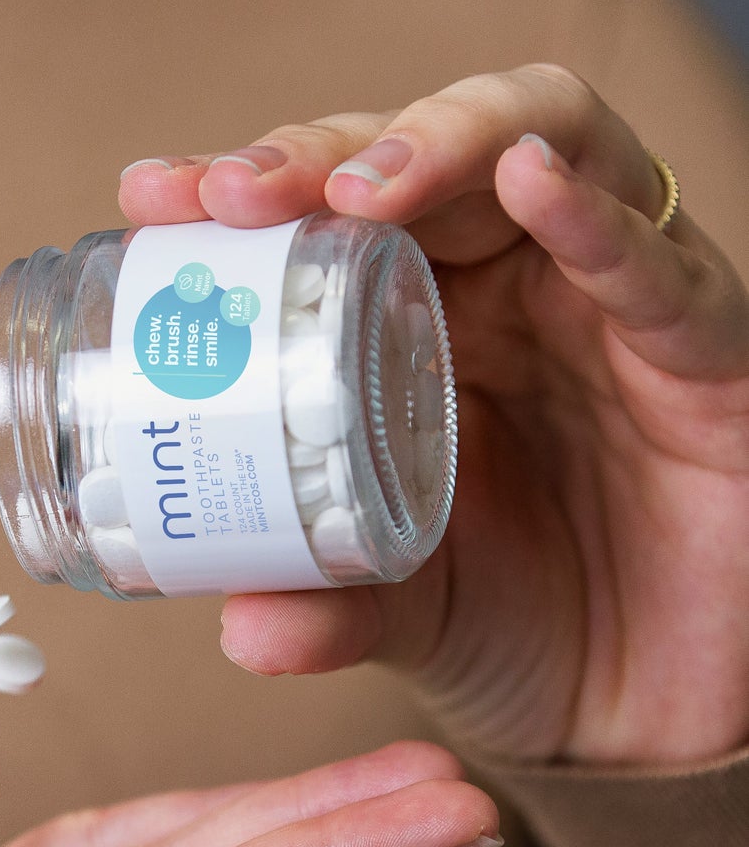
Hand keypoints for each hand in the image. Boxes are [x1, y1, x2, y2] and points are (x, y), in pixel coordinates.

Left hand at [119, 64, 748, 763]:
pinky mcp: (703, 349)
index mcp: (411, 324)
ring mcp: (601, 304)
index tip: (152, 197)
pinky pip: (659, 265)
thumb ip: (327, 606)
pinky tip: (531, 179)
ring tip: (363, 186)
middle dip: (322, 155)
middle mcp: (502, 289)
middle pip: (421, 159)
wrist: (637, 704)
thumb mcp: (398, 611)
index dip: (245, 190)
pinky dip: (597, 219)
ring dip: (447, 141)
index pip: (327, 217)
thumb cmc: (509, 621)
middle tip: (236, 192)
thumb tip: (241, 629)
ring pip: (547, 149)